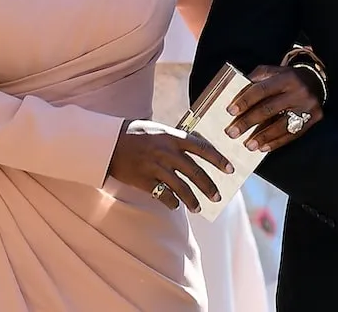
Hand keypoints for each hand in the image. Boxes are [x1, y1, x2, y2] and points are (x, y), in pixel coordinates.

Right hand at [107, 120, 232, 212]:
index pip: (202, 148)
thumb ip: (176, 139)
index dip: (218, 159)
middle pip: (195, 172)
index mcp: (172, 137)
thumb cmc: (134, 133)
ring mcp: (155, 167)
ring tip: (198, 208)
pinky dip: (171, 202)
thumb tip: (196, 146)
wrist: (107, 142)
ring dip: (192, 200)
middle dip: (209, 187)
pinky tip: (175, 205)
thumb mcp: (158, 130)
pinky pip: (163, 195)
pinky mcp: (144, 180)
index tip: (230, 169)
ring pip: (181, 188)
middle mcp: (166, 152)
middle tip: (217, 197)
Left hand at [224, 65, 323, 152]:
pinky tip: (263, 148)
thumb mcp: (272, 72)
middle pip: (269, 109)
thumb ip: (255, 80)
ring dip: (262, 137)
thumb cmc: (287, 78)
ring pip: (281, 125)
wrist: (315, 81)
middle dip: (248, 122)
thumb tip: (235, 97)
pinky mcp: (314, 118)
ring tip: (248, 145)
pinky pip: (292, 135)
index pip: (261, 90)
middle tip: (232, 132)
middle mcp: (298, 91)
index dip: (245, 101)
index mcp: (286, 77)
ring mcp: (308, 106)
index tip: (230, 112)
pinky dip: (276, 142)